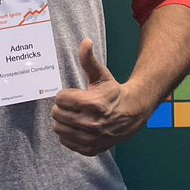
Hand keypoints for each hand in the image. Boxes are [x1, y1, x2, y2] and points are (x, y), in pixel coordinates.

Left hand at [51, 39, 151, 155]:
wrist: (132, 113)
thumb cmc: (113, 92)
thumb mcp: (101, 75)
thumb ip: (89, 60)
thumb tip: (85, 41)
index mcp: (92, 103)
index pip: (60, 99)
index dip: (64, 95)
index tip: (72, 95)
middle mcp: (91, 123)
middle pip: (57, 115)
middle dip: (61, 108)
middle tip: (71, 105)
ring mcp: (91, 138)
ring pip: (59, 129)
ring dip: (62, 121)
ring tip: (72, 115)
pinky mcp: (90, 148)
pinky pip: (66, 142)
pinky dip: (68, 135)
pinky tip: (77, 127)